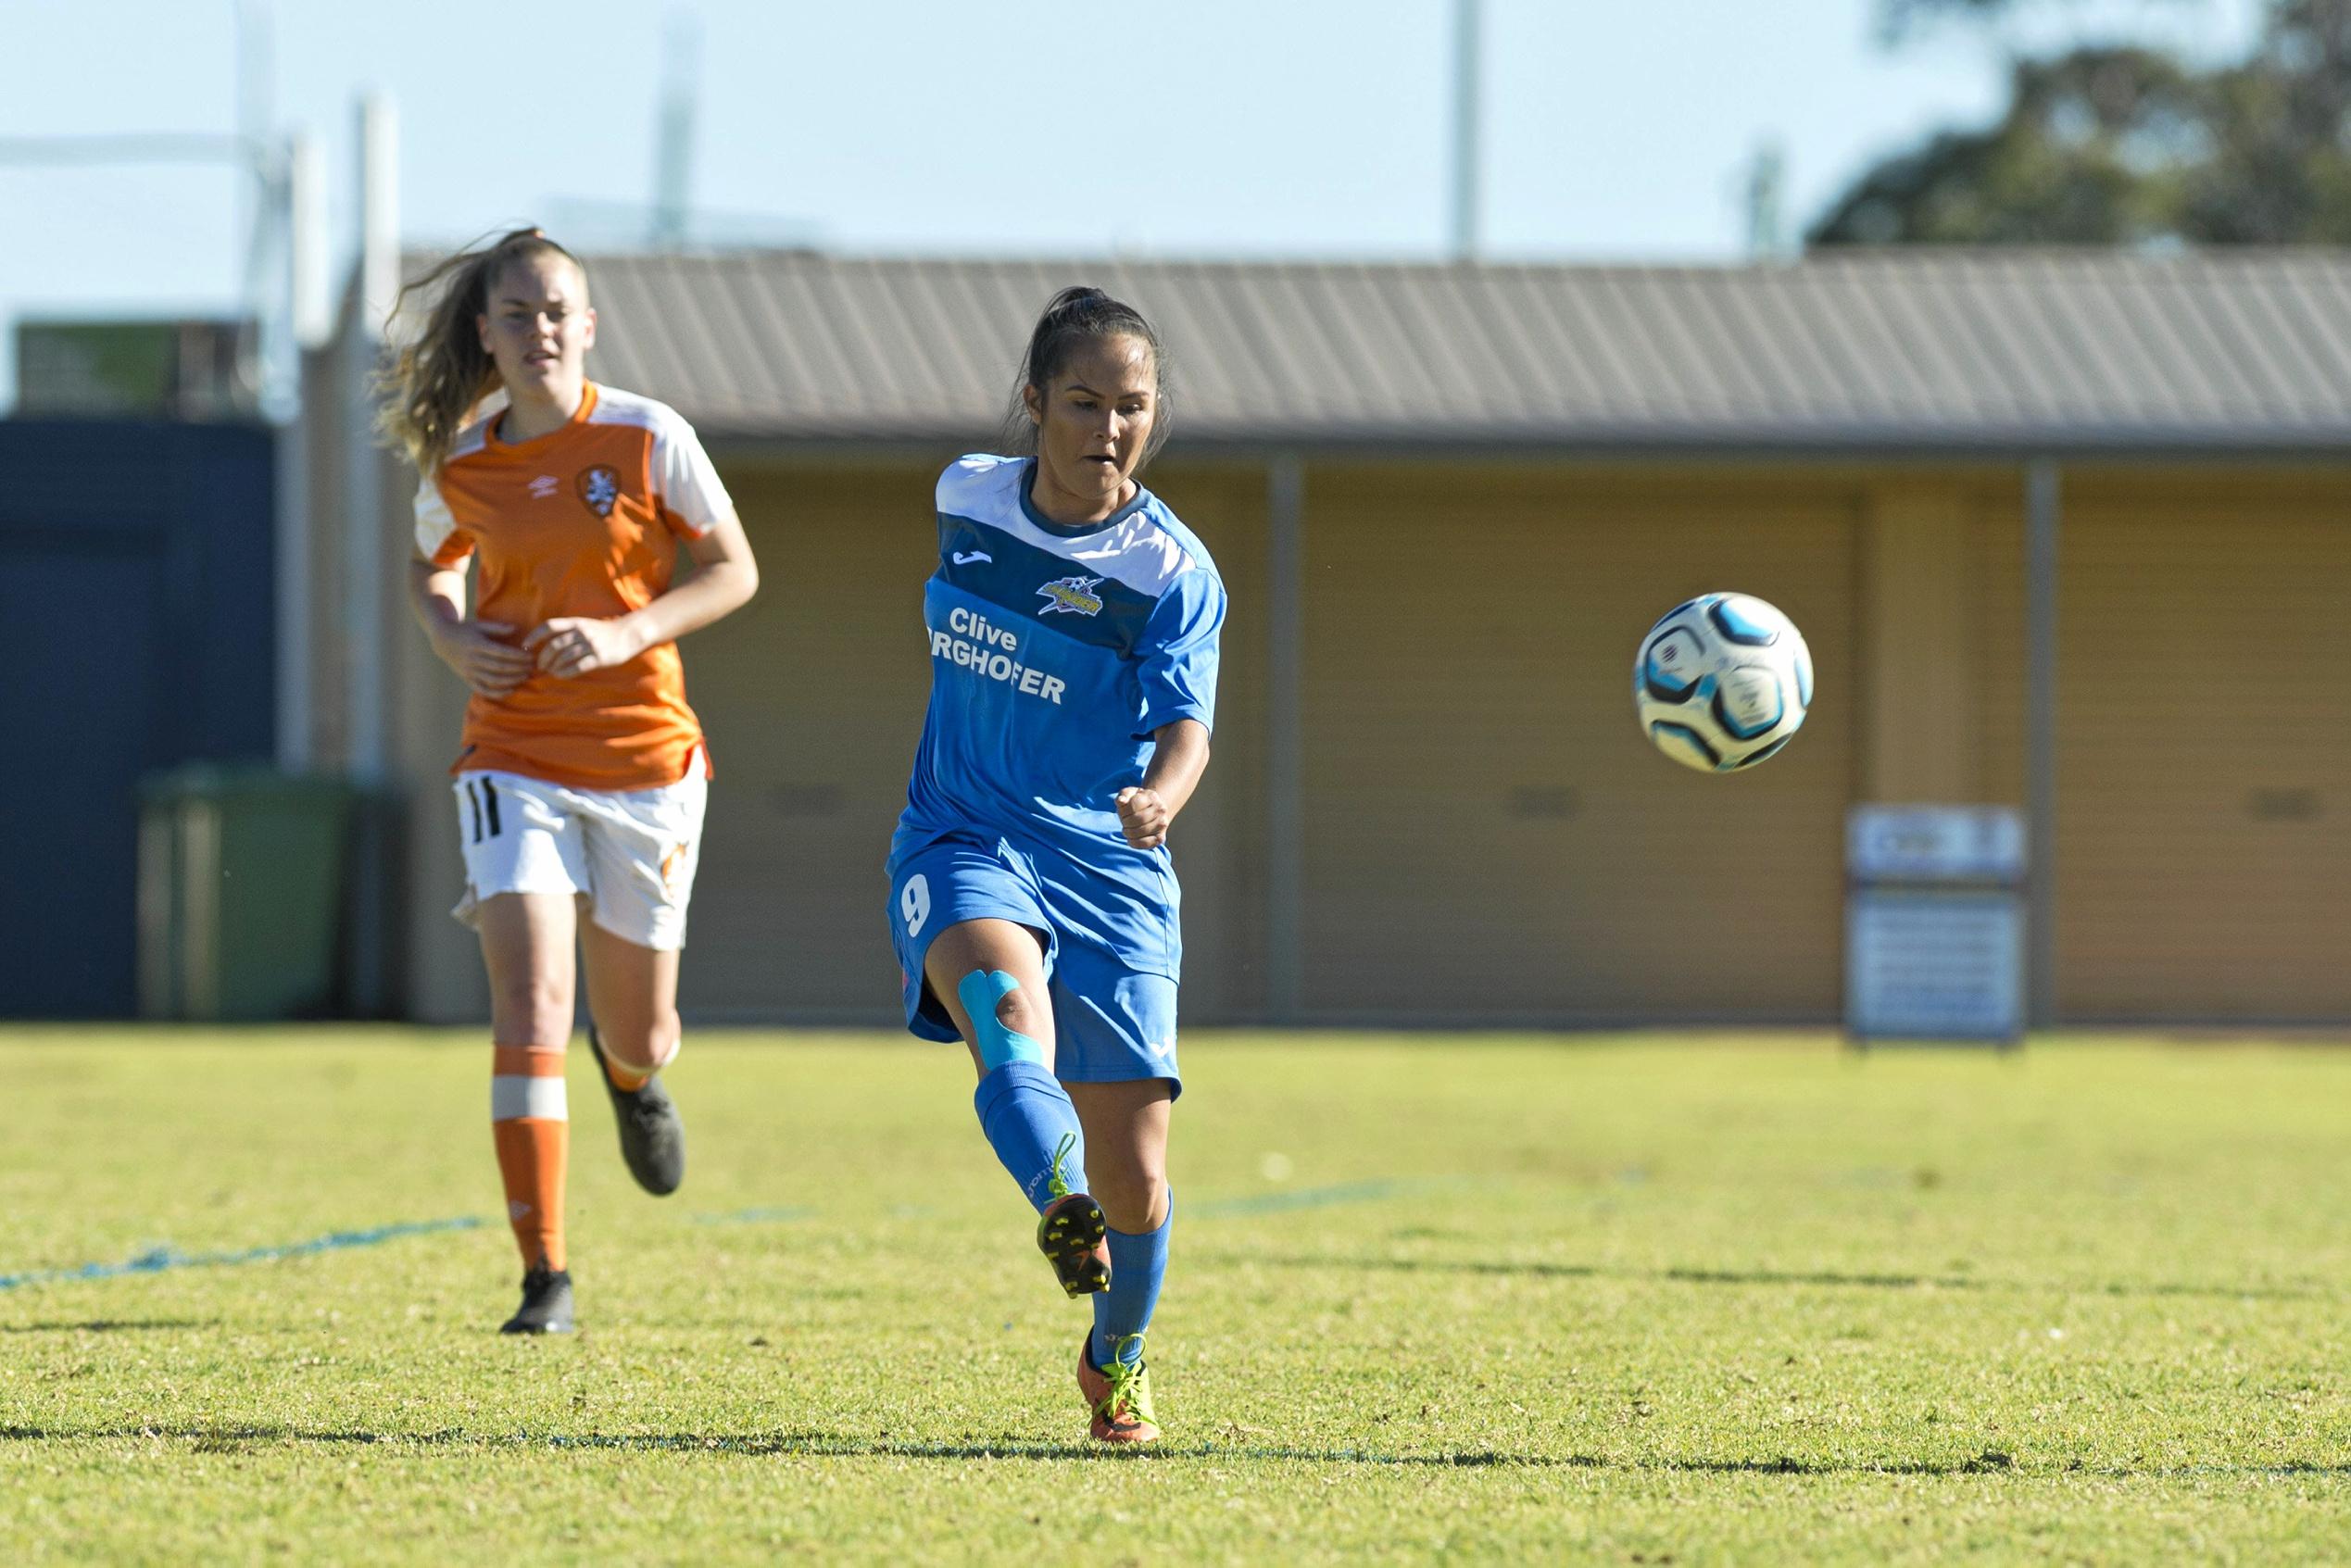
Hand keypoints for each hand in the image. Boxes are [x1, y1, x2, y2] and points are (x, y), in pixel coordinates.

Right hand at [430, 619, 532, 698]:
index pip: (501, 653)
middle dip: (518, 668)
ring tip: (526, 676)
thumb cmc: (465, 630)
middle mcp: (472, 659)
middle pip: (499, 667)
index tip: (530, 656)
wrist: (442, 640)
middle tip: (533, 667)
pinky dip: (497, 693)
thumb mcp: (479, 625)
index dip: (517, 656)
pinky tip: (511, 690)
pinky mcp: (467, 679)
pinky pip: (483, 690)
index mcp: (476, 644)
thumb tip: (516, 629)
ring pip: (493, 680)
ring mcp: (469, 671)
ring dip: (512, 680)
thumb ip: (497, 628)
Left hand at [524, 616, 645, 678]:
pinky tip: (560, 675)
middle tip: (539, 666)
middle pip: (554, 645)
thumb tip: (543, 643)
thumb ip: (566, 631)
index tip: (525, 646)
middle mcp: (582, 632)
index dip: (534, 636)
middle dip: (543, 657)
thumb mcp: (583, 624)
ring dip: (553, 667)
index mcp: (575, 622)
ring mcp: (591, 645)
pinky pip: (578, 667)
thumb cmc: (601, 632)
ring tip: (549, 671)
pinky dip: (565, 673)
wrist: (627, 636)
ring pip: (564, 657)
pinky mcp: (599, 658)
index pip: (549, 626)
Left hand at [1115, 786, 1173, 849]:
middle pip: (1139, 818)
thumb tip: (1121, 801)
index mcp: (1152, 796)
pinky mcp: (1160, 837)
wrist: (1152, 812)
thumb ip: (1124, 794)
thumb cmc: (1137, 803)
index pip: (1134, 805)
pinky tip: (1130, 840)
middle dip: (1126, 822)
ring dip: (1129, 833)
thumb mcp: (1130, 794)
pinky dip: (1135, 843)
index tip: (1121, 813)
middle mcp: (1161, 809)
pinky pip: (1147, 843)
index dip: (1123, 811)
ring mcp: (1163, 824)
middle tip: (1123, 823)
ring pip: (1142, 831)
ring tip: (1126, 831)